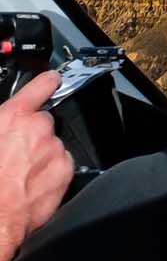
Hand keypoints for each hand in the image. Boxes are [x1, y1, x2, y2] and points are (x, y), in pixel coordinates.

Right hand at [0, 70, 71, 260]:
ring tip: (20, 172)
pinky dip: (50, 169)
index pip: (38, 87)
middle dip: (33, 133)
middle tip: (15, 151)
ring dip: (41, 153)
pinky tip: (32, 182)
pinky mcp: (65, 170)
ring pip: (52, 144)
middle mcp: (38, 130)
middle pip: (43, 122)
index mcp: (12, 118)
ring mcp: (54, 150)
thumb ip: (1, 124)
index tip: (51, 78)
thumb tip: (5, 126)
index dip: (45, 81)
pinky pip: (60, 162)